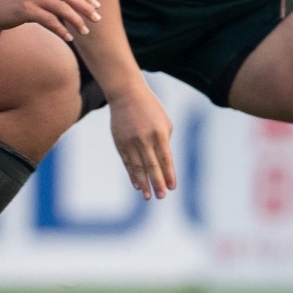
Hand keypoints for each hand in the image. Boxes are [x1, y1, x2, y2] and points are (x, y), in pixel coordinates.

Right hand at [0, 0, 101, 40]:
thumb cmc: (10, 0)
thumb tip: (71, 9)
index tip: (97, 6)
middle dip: (86, 8)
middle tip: (97, 19)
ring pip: (63, 8)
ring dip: (77, 20)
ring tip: (85, 31)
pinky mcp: (25, 9)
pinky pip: (49, 20)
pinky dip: (61, 29)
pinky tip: (68, 37)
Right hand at [107, 84, 175, 199]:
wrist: (127, 95)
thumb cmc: (151, 109)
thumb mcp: (164, 122)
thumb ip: (165, 142)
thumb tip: (163, 162)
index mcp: (160, 133)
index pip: (165, 158)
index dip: (169, 174)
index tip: (172, 187)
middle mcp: (145, 139)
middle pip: (152, 166)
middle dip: (157, 182)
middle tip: (161, 196)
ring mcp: (131, 142)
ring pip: (138, 167)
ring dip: (144, 183)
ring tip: (148, 196)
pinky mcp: (120, 144)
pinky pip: (127, 163)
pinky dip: (132, 175)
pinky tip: (137, 185)